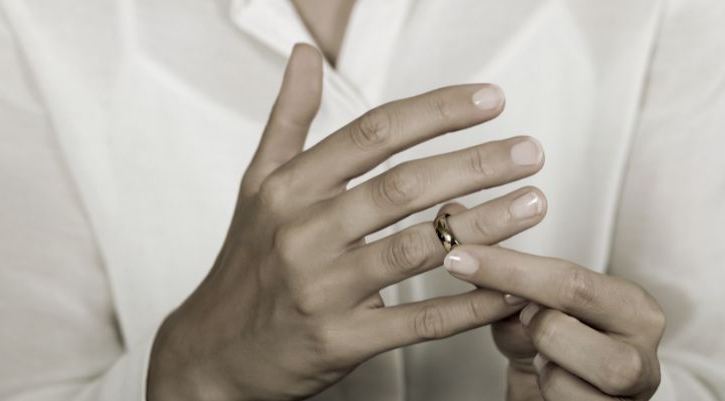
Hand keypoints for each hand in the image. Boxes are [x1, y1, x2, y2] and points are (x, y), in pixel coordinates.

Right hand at [147, 43, 545, 400]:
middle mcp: (303, 233)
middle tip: (528, 152)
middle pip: (402, 187)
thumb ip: (288, 118)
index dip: (436, 112)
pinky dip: (469, 304)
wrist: (213, 351)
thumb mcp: (257, 185)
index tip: (489, 101)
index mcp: (288, 189)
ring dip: (484, 225)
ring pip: (416, 249)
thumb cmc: (245, 265)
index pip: (372, 134)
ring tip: (532, 203)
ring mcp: (321, 289)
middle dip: (475, 164)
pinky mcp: (340, 340)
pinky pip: (417, 320)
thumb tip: (304, 54)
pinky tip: (507, 287)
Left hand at [442, 241, 665, 400]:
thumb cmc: (551, 353)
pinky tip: (549, 388)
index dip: (507, 269)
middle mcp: (643, 348)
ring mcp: (636, 392)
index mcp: (630, 305)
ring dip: (539, 365)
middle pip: (564, 324)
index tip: (458, 258)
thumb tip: (450, 213)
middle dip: (525, 321)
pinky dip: (546, 393)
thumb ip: (500, 270)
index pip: (569, 279)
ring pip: (566, 373)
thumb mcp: (527, 309)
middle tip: (520, 322)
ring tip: (543, 360)